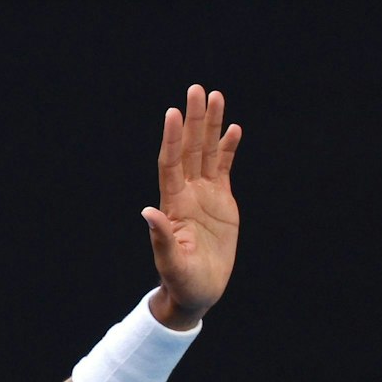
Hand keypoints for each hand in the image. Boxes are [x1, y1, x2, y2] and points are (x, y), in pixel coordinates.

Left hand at [143, 83, 242, 328]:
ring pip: (207, 153)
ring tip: (215, 96)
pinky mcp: (221, 202)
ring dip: (211, 126)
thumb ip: (161, 238)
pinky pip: (224, 168)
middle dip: (193, 120)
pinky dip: (228, 148)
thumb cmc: (182, 282)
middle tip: (196, 89)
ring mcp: (204, 195)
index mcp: (173, 205)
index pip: (171, 164)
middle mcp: (187, 194)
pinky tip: (233, 128)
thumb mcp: (171, 263)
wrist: (198, 292)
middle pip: (190, 149)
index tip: (173, 112)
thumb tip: (148, 212)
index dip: (173, 139)